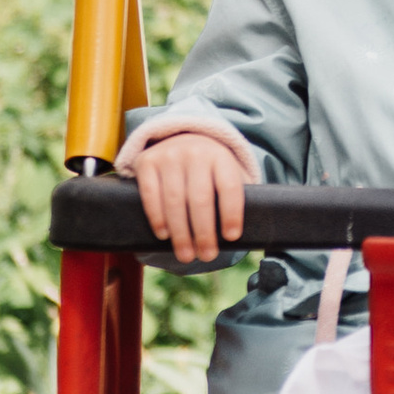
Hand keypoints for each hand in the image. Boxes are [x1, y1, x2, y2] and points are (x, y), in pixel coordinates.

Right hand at [133, 131, 248, 262]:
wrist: (179, 138)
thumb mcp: (227, 172)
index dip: (231, 213)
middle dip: (204, 232)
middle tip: (207, 256)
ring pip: (175, 200)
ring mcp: (169, 156)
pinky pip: (150, 194)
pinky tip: (164, 235)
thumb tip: (247, 234)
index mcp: (221, 157)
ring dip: (180, 232)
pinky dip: (157, 217)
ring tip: (186, 254)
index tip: (231, 237)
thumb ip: (238, 195)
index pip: (229, 187)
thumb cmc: (209, 169)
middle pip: (201, 199)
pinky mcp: (147, 161)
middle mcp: (195, 153)